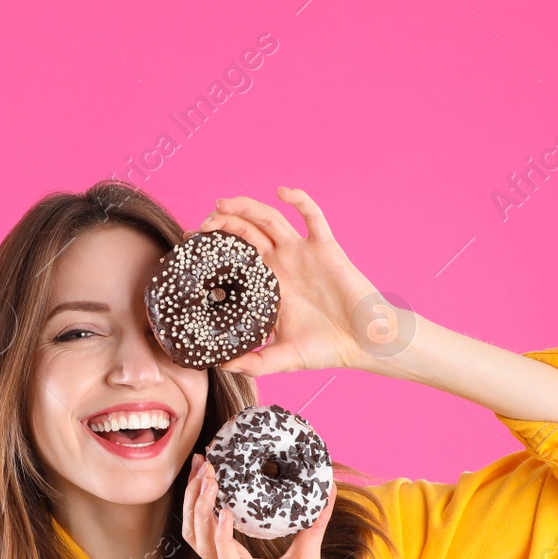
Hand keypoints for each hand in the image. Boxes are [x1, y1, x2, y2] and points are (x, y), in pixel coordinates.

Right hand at [180, 453, 335, 558]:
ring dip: (201, 507)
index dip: (200, 497)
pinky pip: (224, 558)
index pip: (205, 526)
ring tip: (209, 479)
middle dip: (193, 495)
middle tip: (201, 463)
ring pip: (200, 540)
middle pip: (193, 528)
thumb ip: (313, 525)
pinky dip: (221, 534)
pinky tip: (226, 512)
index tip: (206, 466)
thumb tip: (329, 493)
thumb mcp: (306, 556)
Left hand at [199, 187, 386, 376]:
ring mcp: (303, 253)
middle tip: (203, 226)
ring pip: (269, 220)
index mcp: (269, 285)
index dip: (216, 250)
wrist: (364, 343)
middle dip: (223, 224)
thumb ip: (254, 362)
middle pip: (246, 233)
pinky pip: (312, 216)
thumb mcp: (283, 358)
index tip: (193, 248)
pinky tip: (283, 192)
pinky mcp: (325, 247)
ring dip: (246, 208)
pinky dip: (299, 199)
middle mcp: (282, 264)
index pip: (236, 259)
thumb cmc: (327, 349)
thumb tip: (221, 366)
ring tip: (222, 205)